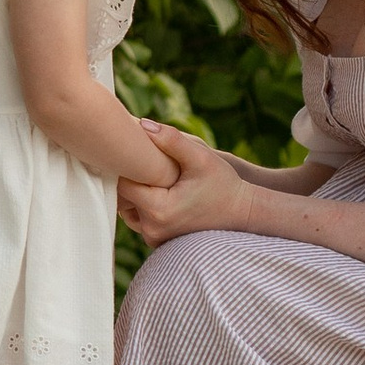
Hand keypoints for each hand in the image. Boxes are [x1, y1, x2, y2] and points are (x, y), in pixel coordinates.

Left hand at [118, 128, 251, 246]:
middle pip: (122, 198)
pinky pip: (138, 217)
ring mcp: (153, 238)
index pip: (122, 183)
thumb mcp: (200, 157)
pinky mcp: (156, 240)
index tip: (132, 151)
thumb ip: (171, 140)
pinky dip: (142, 203)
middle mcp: (152, 230)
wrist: (242, 213)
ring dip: (135, 191)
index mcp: (158, 210)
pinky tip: (154, 187)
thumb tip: (142, 124)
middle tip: (136, 158)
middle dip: (129, 177)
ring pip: (128, 208)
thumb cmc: (223, 184)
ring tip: (146, 173)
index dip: (124, 165)